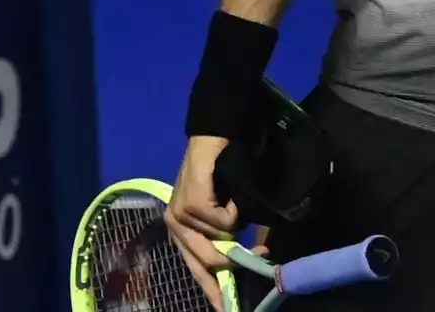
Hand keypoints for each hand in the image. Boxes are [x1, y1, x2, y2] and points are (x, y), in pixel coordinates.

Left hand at [164, 136, 239, 309]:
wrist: (213, 138)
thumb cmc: (220, 173)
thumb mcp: (220, 211)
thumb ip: (224, 238)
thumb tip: (242, 263)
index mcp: (179, 230)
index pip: (194, 268)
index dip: (211, 289)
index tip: (225, 307)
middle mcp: (174, 225)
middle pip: (208, 261)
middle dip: (235, 260)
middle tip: (260, 253)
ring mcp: (180, 214)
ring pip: (220, 241)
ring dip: (236, 225)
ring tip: (236, 205)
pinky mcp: (191, 203)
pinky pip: (224, 223)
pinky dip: (235, 211)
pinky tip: (229, 195)